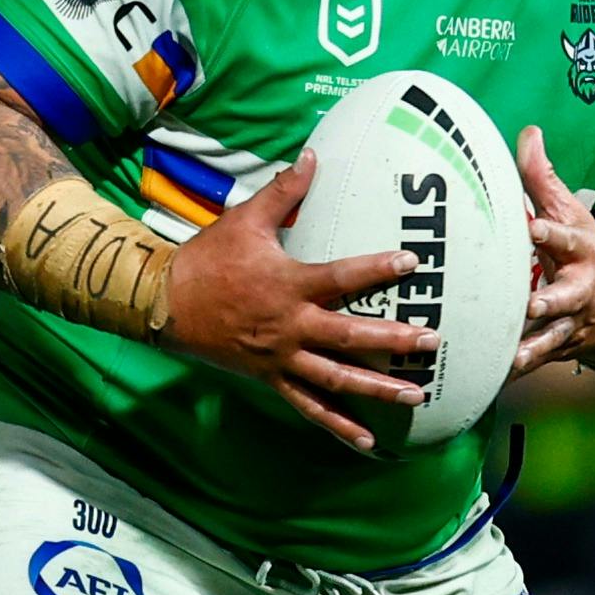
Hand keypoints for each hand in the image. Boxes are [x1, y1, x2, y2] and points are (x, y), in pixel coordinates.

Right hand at [160, 151, 436, 453]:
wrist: (163, 304)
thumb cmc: (207, 259)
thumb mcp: (244, 219)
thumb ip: (283, 190)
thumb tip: (312, 155)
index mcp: (288, 285)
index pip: (341, 277)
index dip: (376, 269)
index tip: (411, 263)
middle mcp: (290, 326)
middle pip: (349, 337)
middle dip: (393, 340)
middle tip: (431, 341)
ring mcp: (282, 358)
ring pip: (336, 379)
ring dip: (378, 388)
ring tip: (416, 394)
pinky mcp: (271, 378)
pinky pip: (309, 406)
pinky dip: (338, 424)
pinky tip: (367, 440)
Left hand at [513, 129, 594, 373]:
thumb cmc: (586, 251)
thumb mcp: (571, 214)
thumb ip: (543, 177)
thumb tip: (528, 131)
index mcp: (581, 251)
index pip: (566, 239)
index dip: (551, 234)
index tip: (534, 228)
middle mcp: (581, 290)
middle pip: (565, 296)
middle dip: (550, 302)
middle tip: (531, 304)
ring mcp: (573, 323)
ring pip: (554, 337)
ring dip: (534, 347)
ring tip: (514, 356)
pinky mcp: (562, 348)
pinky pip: (539, 360)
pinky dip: (520, 369)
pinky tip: (496, 377)